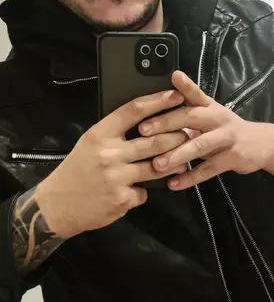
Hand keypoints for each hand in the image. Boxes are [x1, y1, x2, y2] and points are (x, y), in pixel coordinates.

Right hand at [36, 90, 187, 237]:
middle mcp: (109, 153)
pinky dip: (145, 190)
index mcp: (100, 134)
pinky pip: (145, 191)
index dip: (158, 101)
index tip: (176, 96)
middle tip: (189, 133)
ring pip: (157, 167)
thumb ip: (116, 134)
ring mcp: (117, 177)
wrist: (57, 205)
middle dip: (177, 136)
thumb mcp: (90, 144)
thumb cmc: (77, 171)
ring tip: (182, 159)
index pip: (134, 111)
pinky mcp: (122, 199)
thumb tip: (148, 123)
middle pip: (154, 140)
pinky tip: (140, 190)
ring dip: (173, 163)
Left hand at [138, 71, 273, 189]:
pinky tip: (174, 184)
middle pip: (192, 117)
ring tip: (157, 165)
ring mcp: (227, 138)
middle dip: (166, 123)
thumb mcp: (212, 113)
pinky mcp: (234, 157)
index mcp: (210, 107)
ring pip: (199, 145)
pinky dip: (191, 178)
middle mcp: (218, 118)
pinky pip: (209, 169)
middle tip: (143, 131)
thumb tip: (165, 93)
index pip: (195, 93)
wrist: (263, 144)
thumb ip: (190, 104)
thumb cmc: (228, 129)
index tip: (169, 80)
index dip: (182, 87)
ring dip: (177, 155)